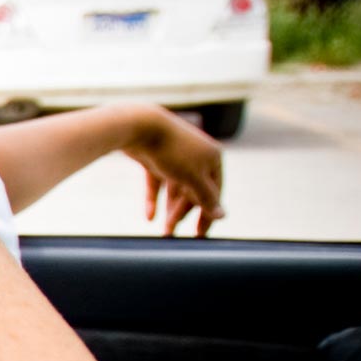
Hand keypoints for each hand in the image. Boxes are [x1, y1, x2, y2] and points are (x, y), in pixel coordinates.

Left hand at [124, 108, 224, 236]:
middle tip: (172, 234)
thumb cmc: (170, 150)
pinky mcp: (153, 157)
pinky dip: (154, 199)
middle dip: (183, 213)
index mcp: (213, 157)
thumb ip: (206, 197)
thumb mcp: (192, 177)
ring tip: (164, 231)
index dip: (208, 213)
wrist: (137, 125)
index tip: (200, 234)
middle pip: (193, 191)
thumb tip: (223, 215)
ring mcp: (173, 156)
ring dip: (170, 210)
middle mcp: (196, 155)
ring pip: (174, 188)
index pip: (214, 191)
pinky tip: (149, 217)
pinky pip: (156, 182)